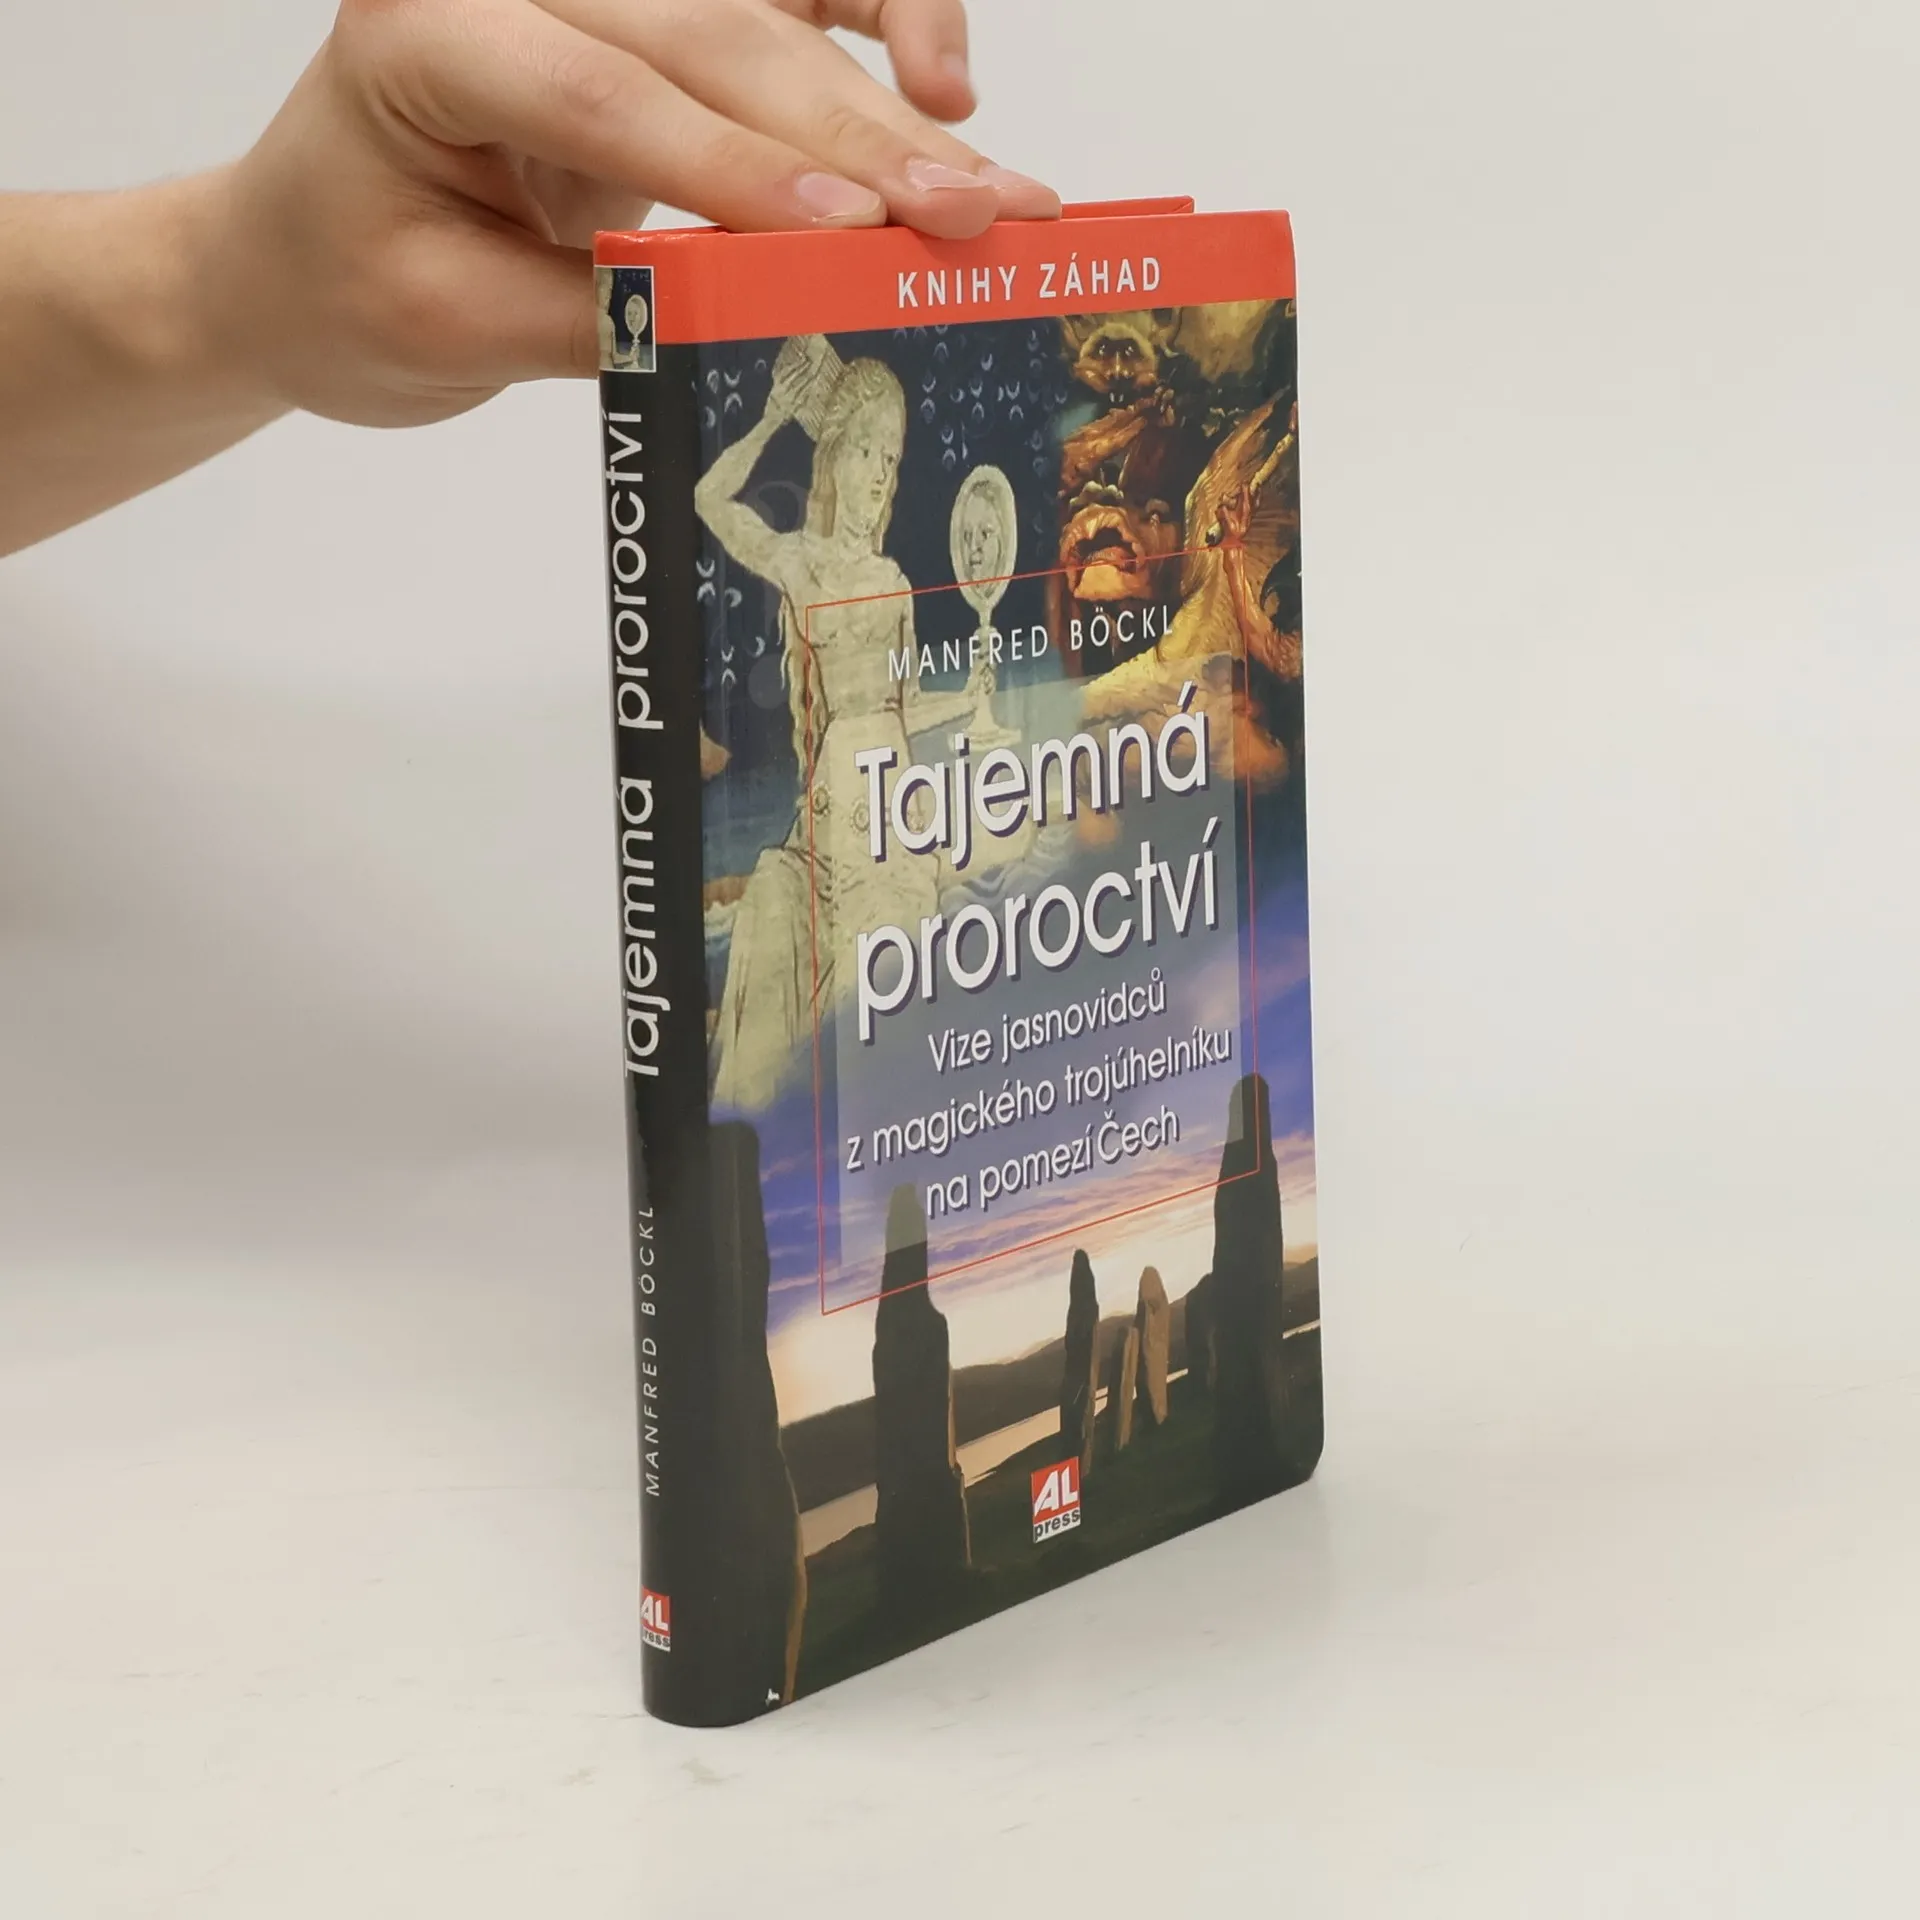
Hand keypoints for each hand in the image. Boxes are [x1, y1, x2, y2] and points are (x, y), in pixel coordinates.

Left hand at [199, 0, 1058, 428]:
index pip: (602, 91)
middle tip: (964, 219)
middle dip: (851, 142)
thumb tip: (758, 321)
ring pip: (767, 13)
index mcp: (424, 30)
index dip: (732, 165)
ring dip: (885, 102)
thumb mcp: (455, 327)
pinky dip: (876, 15)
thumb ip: (601, 316)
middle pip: (709, 39)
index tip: (846, 234)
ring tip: (984, 183)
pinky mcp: (656, 9)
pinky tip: (942, 76)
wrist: (311, 251)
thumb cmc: (355, 287)